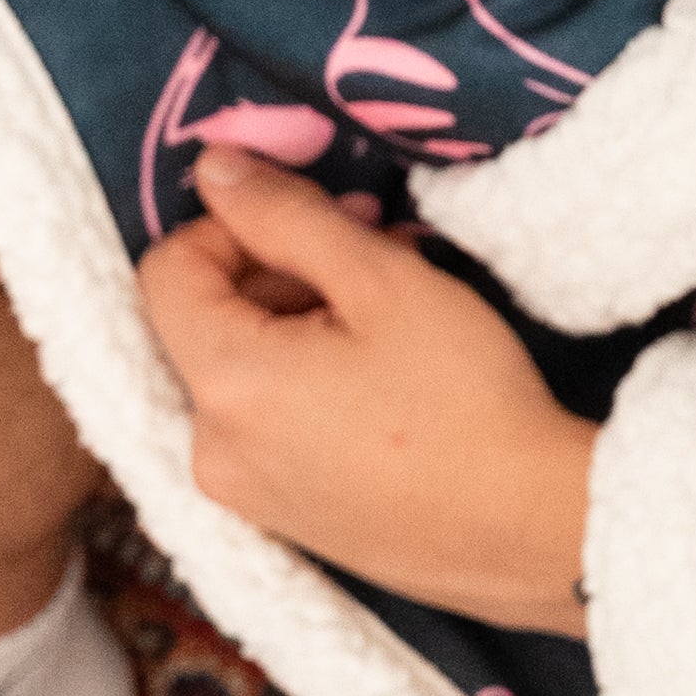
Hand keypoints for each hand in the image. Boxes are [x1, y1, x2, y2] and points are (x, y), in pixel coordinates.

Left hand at [138, 150, 593, 633]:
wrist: (527, 529)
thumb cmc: (462, 396)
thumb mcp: (380, 279)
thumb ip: (285, 214)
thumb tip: (212, 166)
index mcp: (224, 384)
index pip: (168, 270)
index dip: (233, 225)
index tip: (317, 220)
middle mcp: (209, 449)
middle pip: (205, 320)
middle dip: (278, 269)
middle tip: (374, 249)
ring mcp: (242, 494)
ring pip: (241, 369)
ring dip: (299, 321)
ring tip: (392, 311)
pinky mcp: (280, 520)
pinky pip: (264, 423)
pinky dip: (305, 380)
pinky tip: (382, 374)